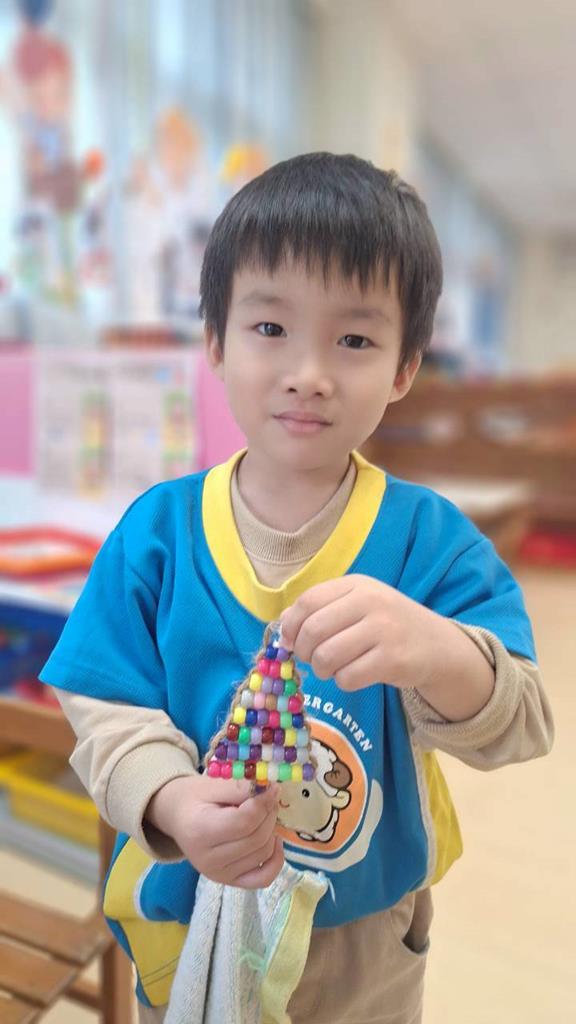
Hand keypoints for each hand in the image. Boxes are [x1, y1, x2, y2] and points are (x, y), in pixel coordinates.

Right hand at [146, 775, 283, 888]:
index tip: (272, 788)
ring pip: (263, 853)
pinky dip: (276, 860)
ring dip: (272, 830)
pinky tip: (273, 839)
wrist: (179, 818)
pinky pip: (263, 878)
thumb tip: (271, 789)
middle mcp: (209, 860)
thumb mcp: (214, 785)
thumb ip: (240, 788)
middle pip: (257, 838)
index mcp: (200, 831)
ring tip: (264, 813)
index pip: (245, 822)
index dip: (264, 803)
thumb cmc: (196, 798)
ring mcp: (220, 875)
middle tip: (269, 797)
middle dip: (270, 814)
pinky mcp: (230, 883)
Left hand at [280, 574, 441, 692]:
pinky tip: (355, 674)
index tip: (290, 641)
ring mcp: (384, 630)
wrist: (437, 645)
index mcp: (358, 584)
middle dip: (305, 651)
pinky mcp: (392, 660)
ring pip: (327, 656)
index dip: (291, 625)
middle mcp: (371, 602)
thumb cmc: (388, 625)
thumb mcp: (358, 605)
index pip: (308, 601)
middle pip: (313, 630)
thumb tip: (283, 625)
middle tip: (312, 659)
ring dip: (322, 670)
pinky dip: (343, 681)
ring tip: (333, 668)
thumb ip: (322, 609)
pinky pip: (347, 677)